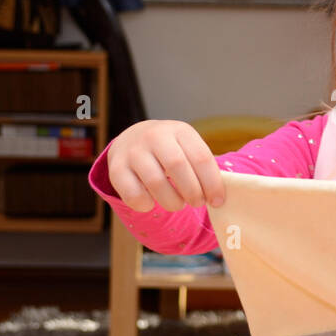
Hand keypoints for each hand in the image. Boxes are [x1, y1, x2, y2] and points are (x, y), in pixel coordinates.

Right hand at [106, 119, 226, 211]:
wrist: (132, 139)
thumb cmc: (171, 150)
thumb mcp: (188, 148)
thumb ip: (203, 168)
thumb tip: (218, 198)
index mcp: (179, 130)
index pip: (201, 157)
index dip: (212, 184)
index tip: (217, 201)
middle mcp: (154, 136)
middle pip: (177, 166)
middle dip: (192, 192)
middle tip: (197, 203)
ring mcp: (133, 151)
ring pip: (155, 182)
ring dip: (172, 201)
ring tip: (177, 204)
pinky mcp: (116, 168)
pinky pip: (133, 194)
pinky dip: (146, 205)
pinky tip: (152, 203)